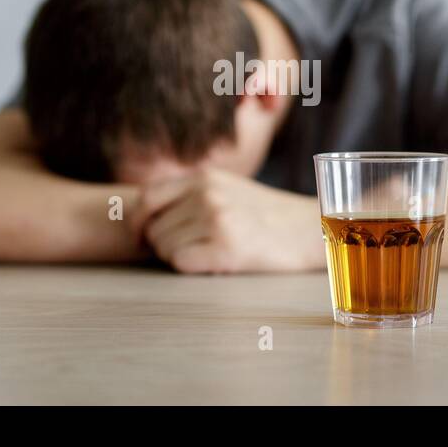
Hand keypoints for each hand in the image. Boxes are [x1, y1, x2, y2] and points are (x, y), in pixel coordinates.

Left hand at [136, 168, 324, 273]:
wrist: (309, 231)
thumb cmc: (267, 217)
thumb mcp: (229, 189)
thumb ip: (192, 194)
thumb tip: (145, 214)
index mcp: (205, 178)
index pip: (147, 197)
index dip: (138, 221)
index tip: (143, 237)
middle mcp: (207, 194)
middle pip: (153, 227)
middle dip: (162, 244)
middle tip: (188, 251)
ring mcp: (217, 219)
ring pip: (164, 247)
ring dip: (178, 257)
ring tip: (209, 254)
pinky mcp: (226, 247)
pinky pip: (180, 262)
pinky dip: (191, 268)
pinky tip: (214, 263)